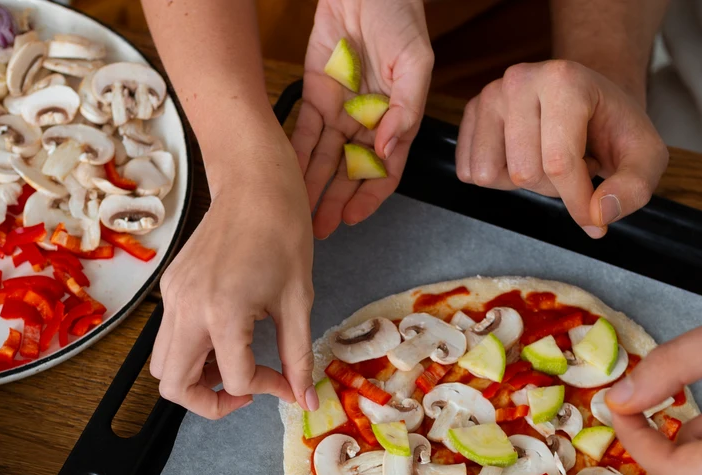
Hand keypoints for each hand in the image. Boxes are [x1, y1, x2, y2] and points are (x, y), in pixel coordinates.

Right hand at [150, 140, 316, 418]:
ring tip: (235, 364)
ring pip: (162, 365)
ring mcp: (172, 297)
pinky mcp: (170, 287)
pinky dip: (192, 352)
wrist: (254, 184)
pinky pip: (168, 336)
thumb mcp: (298, 301)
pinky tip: (226, 337)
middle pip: (172, 385)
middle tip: (245, 391)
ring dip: (196, 378)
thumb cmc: (284, 234)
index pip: (234, 380)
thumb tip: (305, 400)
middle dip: (209, 402)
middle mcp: (186, 308)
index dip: (266, 390)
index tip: (287, 380)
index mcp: (223, 312)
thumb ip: (298, 357)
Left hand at [292, 0, 432, 237]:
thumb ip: (406, 110)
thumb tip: (388, 151)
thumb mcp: (415, 64)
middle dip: (335, 201)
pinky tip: (286, 175)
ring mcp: (340, 110)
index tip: (353, 217)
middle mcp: (368, 122)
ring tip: (299, 211)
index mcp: (396, 120)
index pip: (384, 169)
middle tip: (320, 227)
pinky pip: (303, 131)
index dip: (369, 197)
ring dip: (312, 186)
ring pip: (324, 158)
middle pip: (350, 172)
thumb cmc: (401, 19)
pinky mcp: (315, 94)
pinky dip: (294, 154)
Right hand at [456, 60, 666, 237]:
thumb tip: (599, 215)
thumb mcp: (646, 157)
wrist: (590, 99)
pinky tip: (524, 155)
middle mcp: (520, 79)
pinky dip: (499, 177)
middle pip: (525, 172)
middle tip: (576, 164)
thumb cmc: (614, 127)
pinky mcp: (472, 112)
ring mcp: (490, 94)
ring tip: (549, 157)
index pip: (559, 163)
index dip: (577, 203)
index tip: (594, 219)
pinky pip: (471, 171)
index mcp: (565, 81)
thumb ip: (633, 189)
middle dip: (553, 186)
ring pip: (492, 174)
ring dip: (524, 181)